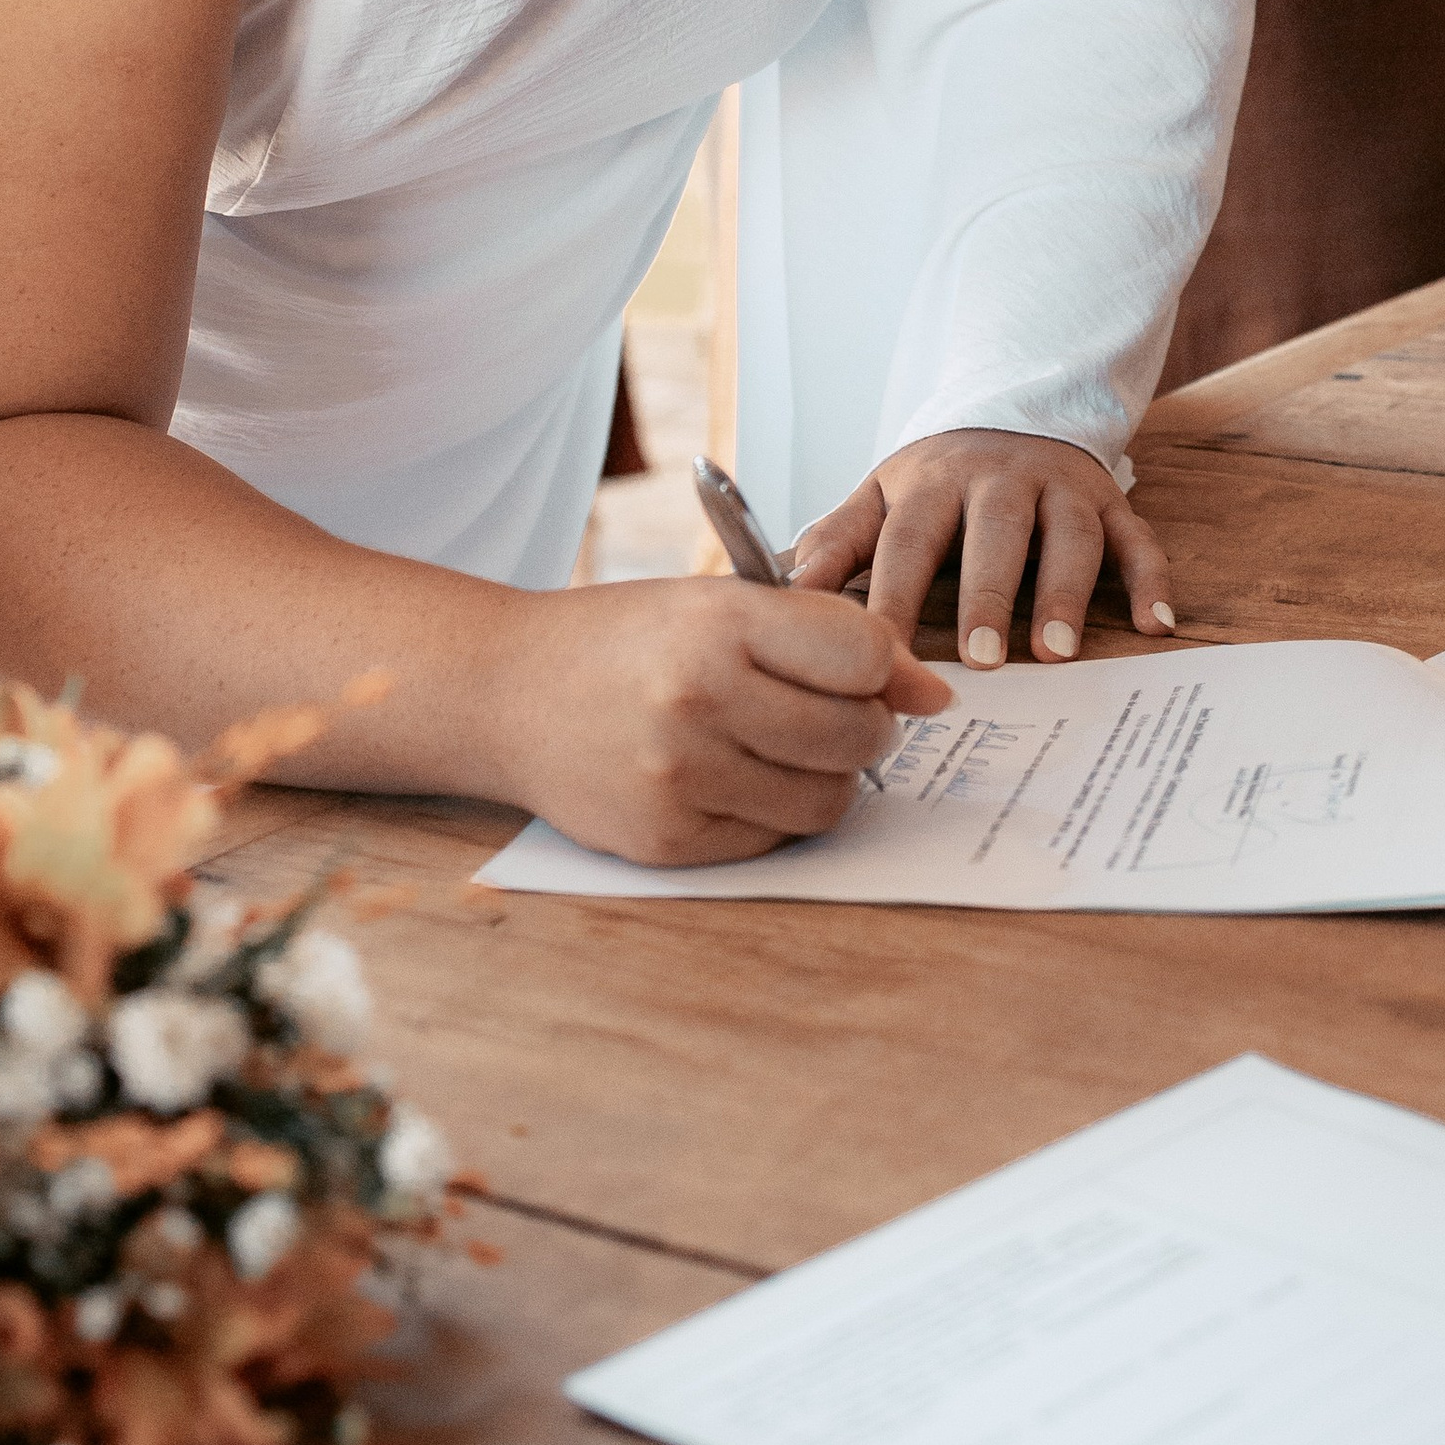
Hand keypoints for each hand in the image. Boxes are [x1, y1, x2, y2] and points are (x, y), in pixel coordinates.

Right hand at [498, 576, 947, 865]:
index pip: (864, 655)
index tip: (853, 669)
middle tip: (820, 711)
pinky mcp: (668, 840)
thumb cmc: (626, 639)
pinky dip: (773, 811)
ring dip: (825, 776)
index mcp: (718, 621)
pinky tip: (731, 776)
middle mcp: (698, 697)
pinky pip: (776, 838)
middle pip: (858, 734)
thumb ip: (829, 637)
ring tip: (778, 745)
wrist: (506, 690)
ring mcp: (681, 776)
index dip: (875, 666)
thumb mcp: (719, 603)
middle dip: (861, 726)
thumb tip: (937, 695)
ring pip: (828, 798)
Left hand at [790, 426, 1172, 667]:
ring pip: (1069, 535)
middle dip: (989, 595)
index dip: (894, 597)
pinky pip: (1136, 536)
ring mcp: (1059, 487)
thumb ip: (835, 541)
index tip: (881, 657)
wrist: (1008, 407)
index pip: (907, 542)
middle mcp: (998, 479)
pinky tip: (1158, 624)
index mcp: (930, 482)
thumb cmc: (935, 479)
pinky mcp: (1108, 499)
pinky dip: (1151, 578)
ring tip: (1059, 653)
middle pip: (994, 534)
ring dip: (1066, 592)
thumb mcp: (879, 496)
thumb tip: (777, 589)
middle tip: (983, 661)